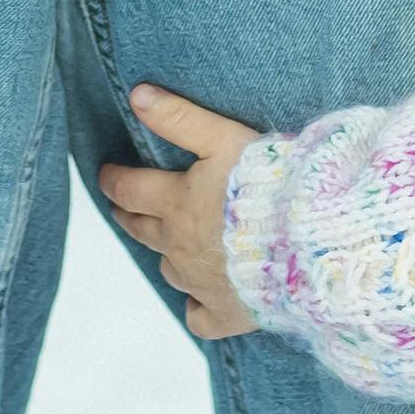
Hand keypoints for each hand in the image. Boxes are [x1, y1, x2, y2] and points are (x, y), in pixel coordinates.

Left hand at [97, 84, 263, 336]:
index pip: (130, 190)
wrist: (308, 242)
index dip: (115, 180)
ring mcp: (202, 283)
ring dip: (166, 255)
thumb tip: (137, 95)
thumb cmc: (269, 185)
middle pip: (142, 230)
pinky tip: (200, 300)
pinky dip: (197, 308)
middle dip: (130, 217)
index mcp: (178, 204)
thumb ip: (179, 118)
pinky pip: (200, 318)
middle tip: (123, 208)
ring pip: (169, 270)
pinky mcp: (227, 312)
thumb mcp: (223, 139)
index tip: (107, 175)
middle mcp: (181, 246)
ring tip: (168, 246)